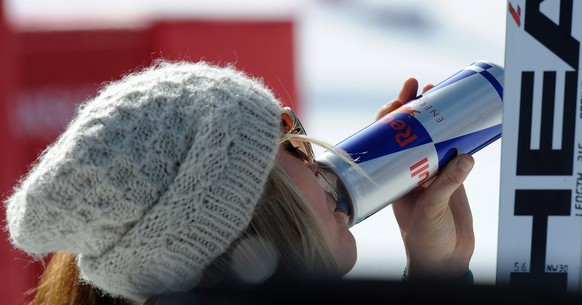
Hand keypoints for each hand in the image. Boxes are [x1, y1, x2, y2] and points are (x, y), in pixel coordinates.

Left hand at [377, 78, 474, 280]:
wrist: (444, 259)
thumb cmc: (425, 239)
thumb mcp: (430, 210)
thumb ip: (446, 185)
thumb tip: (465, 156)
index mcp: (393, 175)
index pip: (386, 140)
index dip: (389, 117)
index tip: (397, 100)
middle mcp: (409, 168)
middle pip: (409, 131)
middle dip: (413, 107)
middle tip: (420, 85)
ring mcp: (431, 171)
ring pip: (431, 136)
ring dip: (435, 115)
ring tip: (439, 90)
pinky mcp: (452, 178)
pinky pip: (455, 151)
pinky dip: (459, 135)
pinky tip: (464, 119)